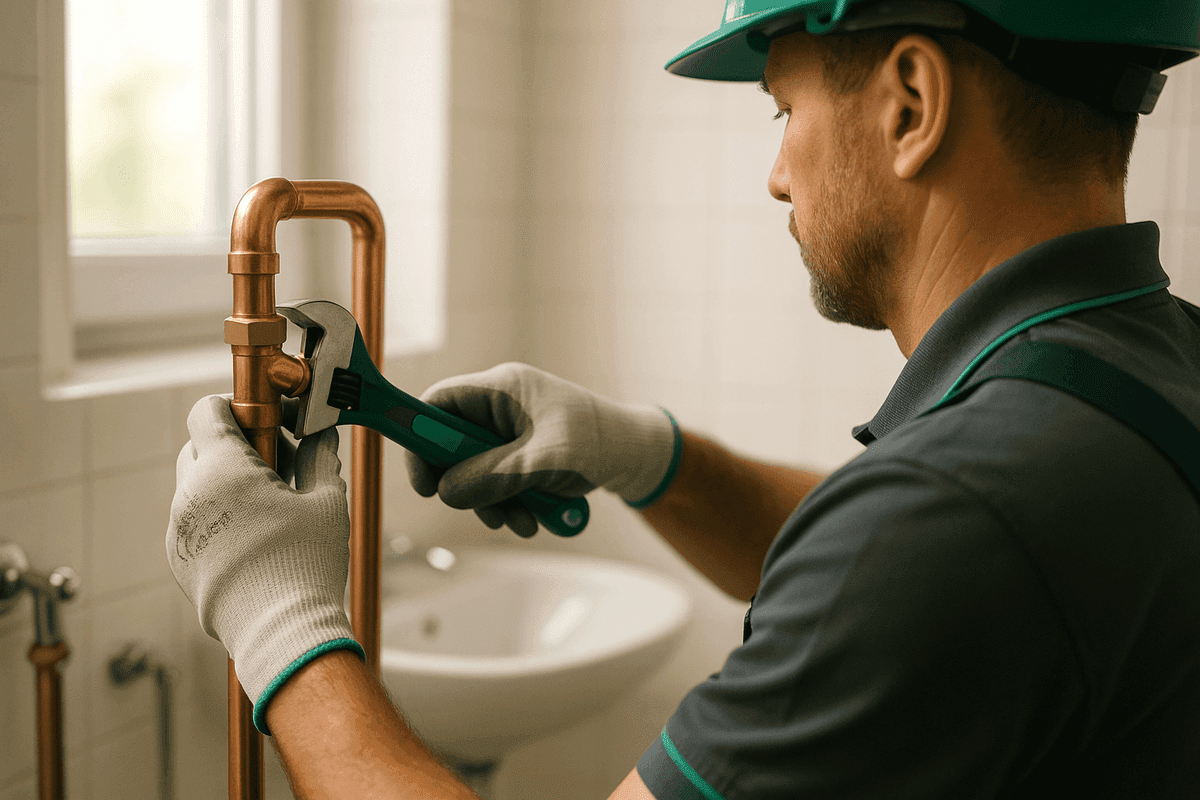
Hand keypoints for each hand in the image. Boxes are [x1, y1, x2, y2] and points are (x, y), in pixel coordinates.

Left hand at [167, 395, 362, 732]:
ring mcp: (179, 531)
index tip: (266, 417)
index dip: (237, 404)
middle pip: (198, 445)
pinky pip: (191, 522)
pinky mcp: (179, 561)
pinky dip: (216, 517)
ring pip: (194, 486)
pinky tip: (253, 538)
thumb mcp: (326, 500)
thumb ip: (320, 457)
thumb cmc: (306, 564)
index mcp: (222, 470)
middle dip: (233, 444)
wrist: (281, 632)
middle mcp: (189, 496)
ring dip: (224, 483)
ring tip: (267, 506)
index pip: (208, 411)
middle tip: (275, 462)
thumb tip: (321, 435)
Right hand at [407, 363, 679, 536]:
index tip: (426, 484)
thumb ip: (493, 476)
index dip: (422, 440)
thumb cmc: (595, 443)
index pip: (438, 402)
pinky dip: (507, 502)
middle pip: (452, 443)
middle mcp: (500, 405)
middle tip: (484, 514)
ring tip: (522, 522)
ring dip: (491, 502)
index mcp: (501, 388)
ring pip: (473, 469)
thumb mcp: (543, 462)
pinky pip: (495, 479)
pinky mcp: (519, 452)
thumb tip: (447, 493)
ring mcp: (509, 430)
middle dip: (466, 484)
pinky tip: (531, 518)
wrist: (632, 455)